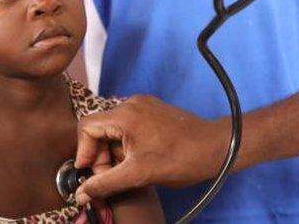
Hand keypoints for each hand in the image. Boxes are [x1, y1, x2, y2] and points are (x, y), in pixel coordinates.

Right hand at [74, 94, 229, 203]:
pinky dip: (126, 144)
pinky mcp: (152, 110)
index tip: (91, 172)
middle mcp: (130, 103)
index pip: (86, 127)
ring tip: (128, 170)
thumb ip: (106, 183)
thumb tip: (81, 194)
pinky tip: (138, 160)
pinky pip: (128, 126)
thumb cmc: (181, 159)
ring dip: (114, 152)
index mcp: (124, 114)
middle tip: (111, 176)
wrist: (216, 148)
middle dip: (101, 155)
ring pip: (113, 129)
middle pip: (99, 128)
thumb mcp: (139, 175)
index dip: (84, 151)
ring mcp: (142, 105)